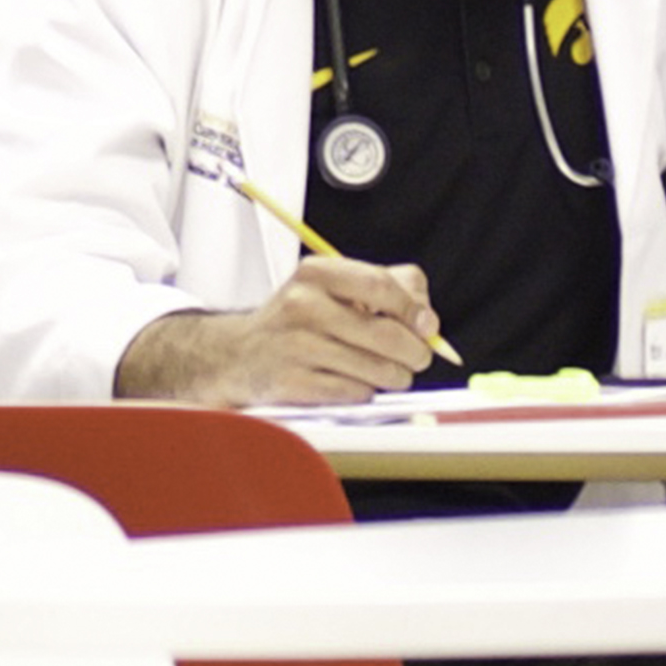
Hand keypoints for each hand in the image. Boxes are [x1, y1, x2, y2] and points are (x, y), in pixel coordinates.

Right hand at [118, 259, 444, 405]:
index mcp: (316, 272)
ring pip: (376, 369)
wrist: (237, 354)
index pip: (382, 286)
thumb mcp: (336, 287)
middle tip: (417, 357)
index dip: (414, 310)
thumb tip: (427, 320)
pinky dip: (363, 391)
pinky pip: (354, 392)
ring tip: (386, 372)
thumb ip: (390, 287)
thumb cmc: (299, 320)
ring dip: (393, 377)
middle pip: (387, 334)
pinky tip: (352, 382)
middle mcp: (302, 305)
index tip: (427, 326)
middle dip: (414, 351)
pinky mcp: (292, 382)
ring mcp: (295, 346)